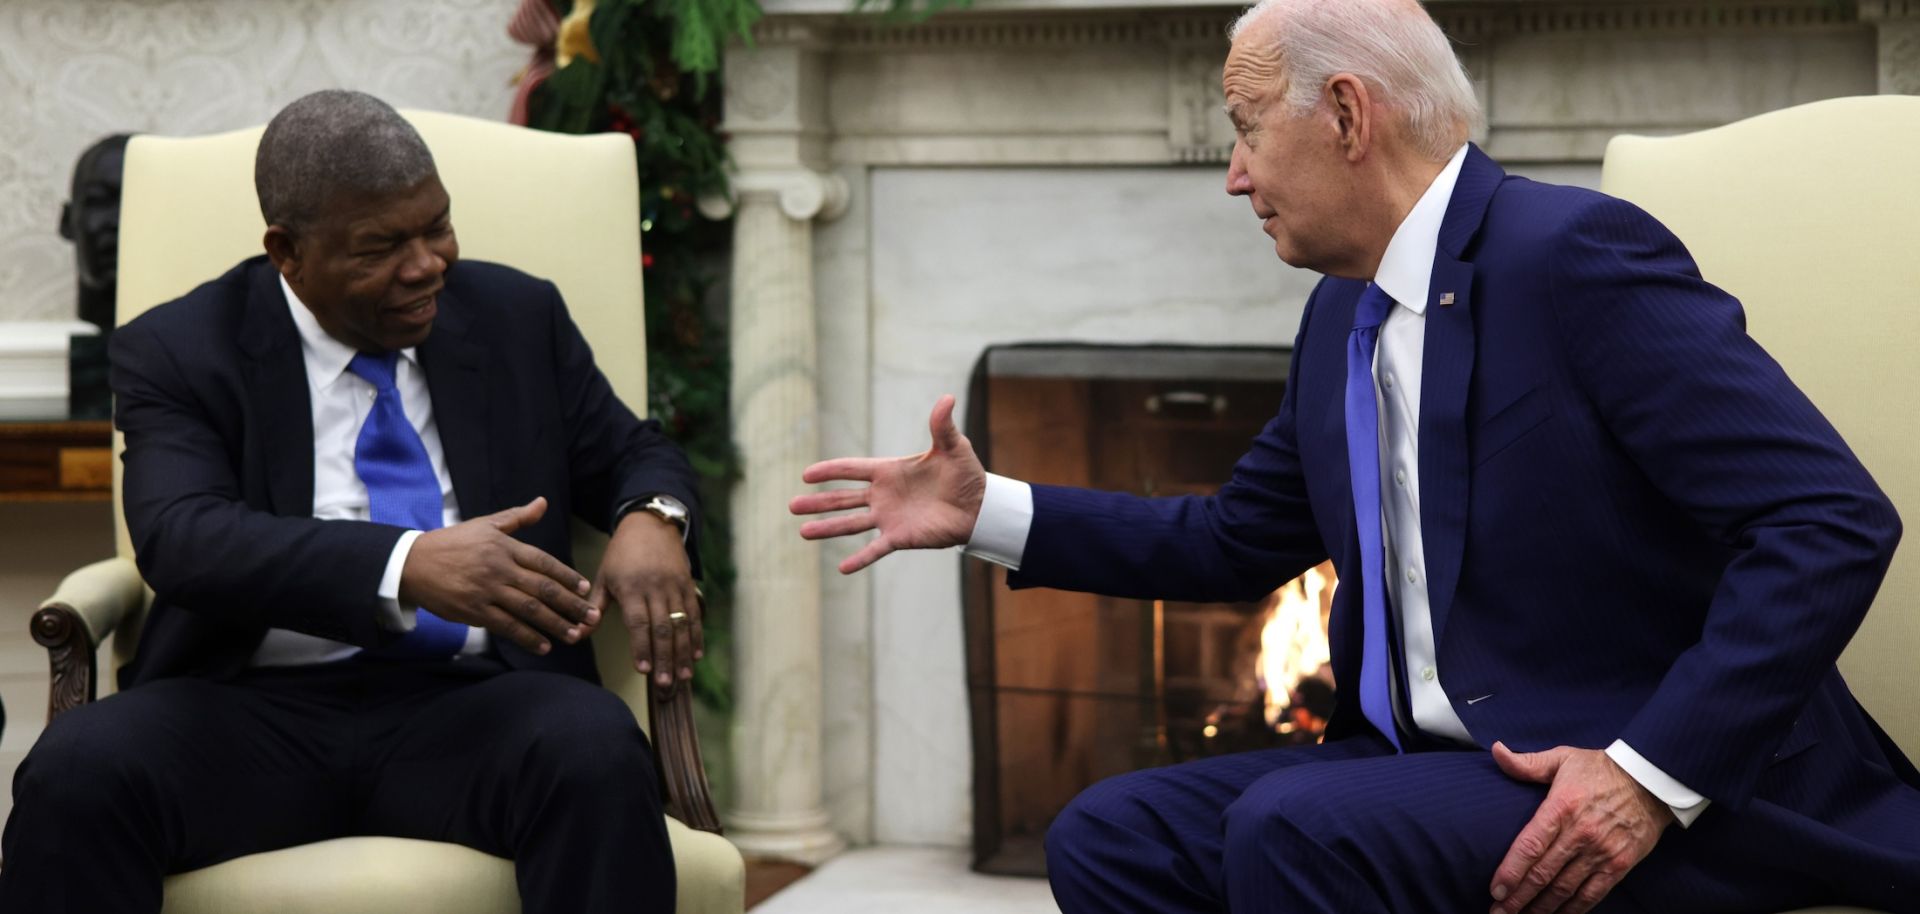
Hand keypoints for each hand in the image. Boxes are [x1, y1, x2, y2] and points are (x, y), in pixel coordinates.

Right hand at [399, 496, 595, 654]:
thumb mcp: (485, 525)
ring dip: (555, 624)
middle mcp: (499, 568)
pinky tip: (544, 646)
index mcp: (504, 547)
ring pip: (528, 610)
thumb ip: (517, 517)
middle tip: (591, 617)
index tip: (584, 589)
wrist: (412, 564)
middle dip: (570, 605)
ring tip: (575, 635)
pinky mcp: (474, 611)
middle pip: (542, 588)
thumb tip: (543, 502)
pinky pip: (506, 626)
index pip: (543, 562)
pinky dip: (527, 637)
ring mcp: (487, 591)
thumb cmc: (453, 543)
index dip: (567, 576)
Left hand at [590, 509, 699, 693]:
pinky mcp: (688, 585)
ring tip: (683, 676)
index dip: (642, 647)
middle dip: (664, 658)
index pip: (638, 622)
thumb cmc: (621, 553)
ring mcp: (675, 586)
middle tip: (665, 684)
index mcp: (631, 587)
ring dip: (682, 652)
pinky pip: (694, 613)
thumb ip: (594, 606)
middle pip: (662, 628)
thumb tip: (579, 634)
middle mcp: (655, 588)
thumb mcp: (603, 576)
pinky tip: (696, 655)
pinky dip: (696, 635)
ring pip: (681, 623)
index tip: (643, 670)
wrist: (650, 523)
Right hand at [790, 394, 986, 573]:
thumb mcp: (953, 448)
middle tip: (792, 505)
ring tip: (802, 531)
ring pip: (851, 523)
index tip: (806, 475)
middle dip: (818, 502)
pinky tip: (842, 568)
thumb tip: (946, 398)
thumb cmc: (965, 474)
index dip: (829, 471)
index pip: (852, 470)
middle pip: (843, 498)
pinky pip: (875, 549)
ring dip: (827, 528)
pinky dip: (860, 558)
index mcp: (889, 471)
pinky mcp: (900, 537)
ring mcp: (889, 518)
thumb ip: (943, 426)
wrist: (979, 506)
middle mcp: (883, 495)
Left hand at [1489, 742, 1673, 913]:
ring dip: (1541, 908)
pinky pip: (1592, 894)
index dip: (1511, 871)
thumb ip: (1527, 763)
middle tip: (1499, 912)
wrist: (1652, 780)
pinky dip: (1572, 910)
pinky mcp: (1619, 865)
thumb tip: (1497, 751)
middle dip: (1518, 898)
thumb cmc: (1601, 769)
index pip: (1530, 845)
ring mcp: (1601, 852)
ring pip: (1564, 889)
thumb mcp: (1562, 758)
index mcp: (1562, 807)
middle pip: (1543, 874)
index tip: (1495, 890)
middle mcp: (1580, 834)